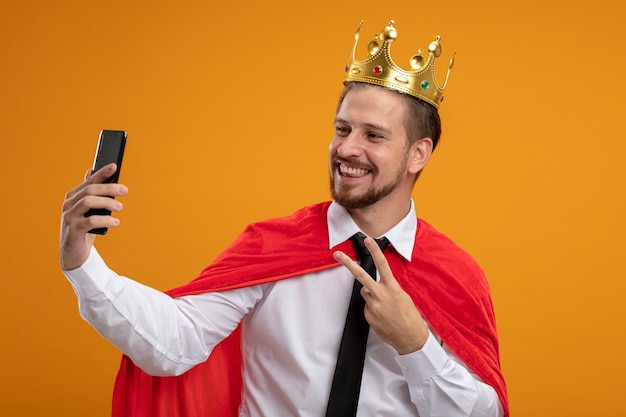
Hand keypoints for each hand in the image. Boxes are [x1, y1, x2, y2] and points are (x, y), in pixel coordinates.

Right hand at [60, 163, 126, 269]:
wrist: (73, 253)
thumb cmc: (84, 229)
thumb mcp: (88, 210)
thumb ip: (90, 193)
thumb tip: (91, 171)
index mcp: (73, 197)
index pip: (89, 181)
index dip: (101, 173)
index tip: (114, 166)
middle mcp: (69, 204)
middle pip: (90, 190)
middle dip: (109, 188)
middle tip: (124, 190)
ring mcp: (69, 217)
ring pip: (88, 202)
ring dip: (107, 202)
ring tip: (120, 206)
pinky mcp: (73, 230)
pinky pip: (90, 221)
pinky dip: (105, 220)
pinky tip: (116, 222)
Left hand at [334, 237, 428, 353]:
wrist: (411, 339)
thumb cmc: (410, 318)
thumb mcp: (404, 297)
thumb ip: (389, 288)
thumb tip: (379, 286)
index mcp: (393, 289)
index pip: (382, 265)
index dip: (374, 251)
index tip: (368, 240)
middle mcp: (381, 296)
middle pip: (361, 276)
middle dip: (348, 264)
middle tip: (337, 255)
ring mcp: (373, 306)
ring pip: (365, 292)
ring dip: (372, 295)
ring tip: (385, 306)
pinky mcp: (368, 316)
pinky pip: (367, 306)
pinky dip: (373, 308)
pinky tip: (383, 315)